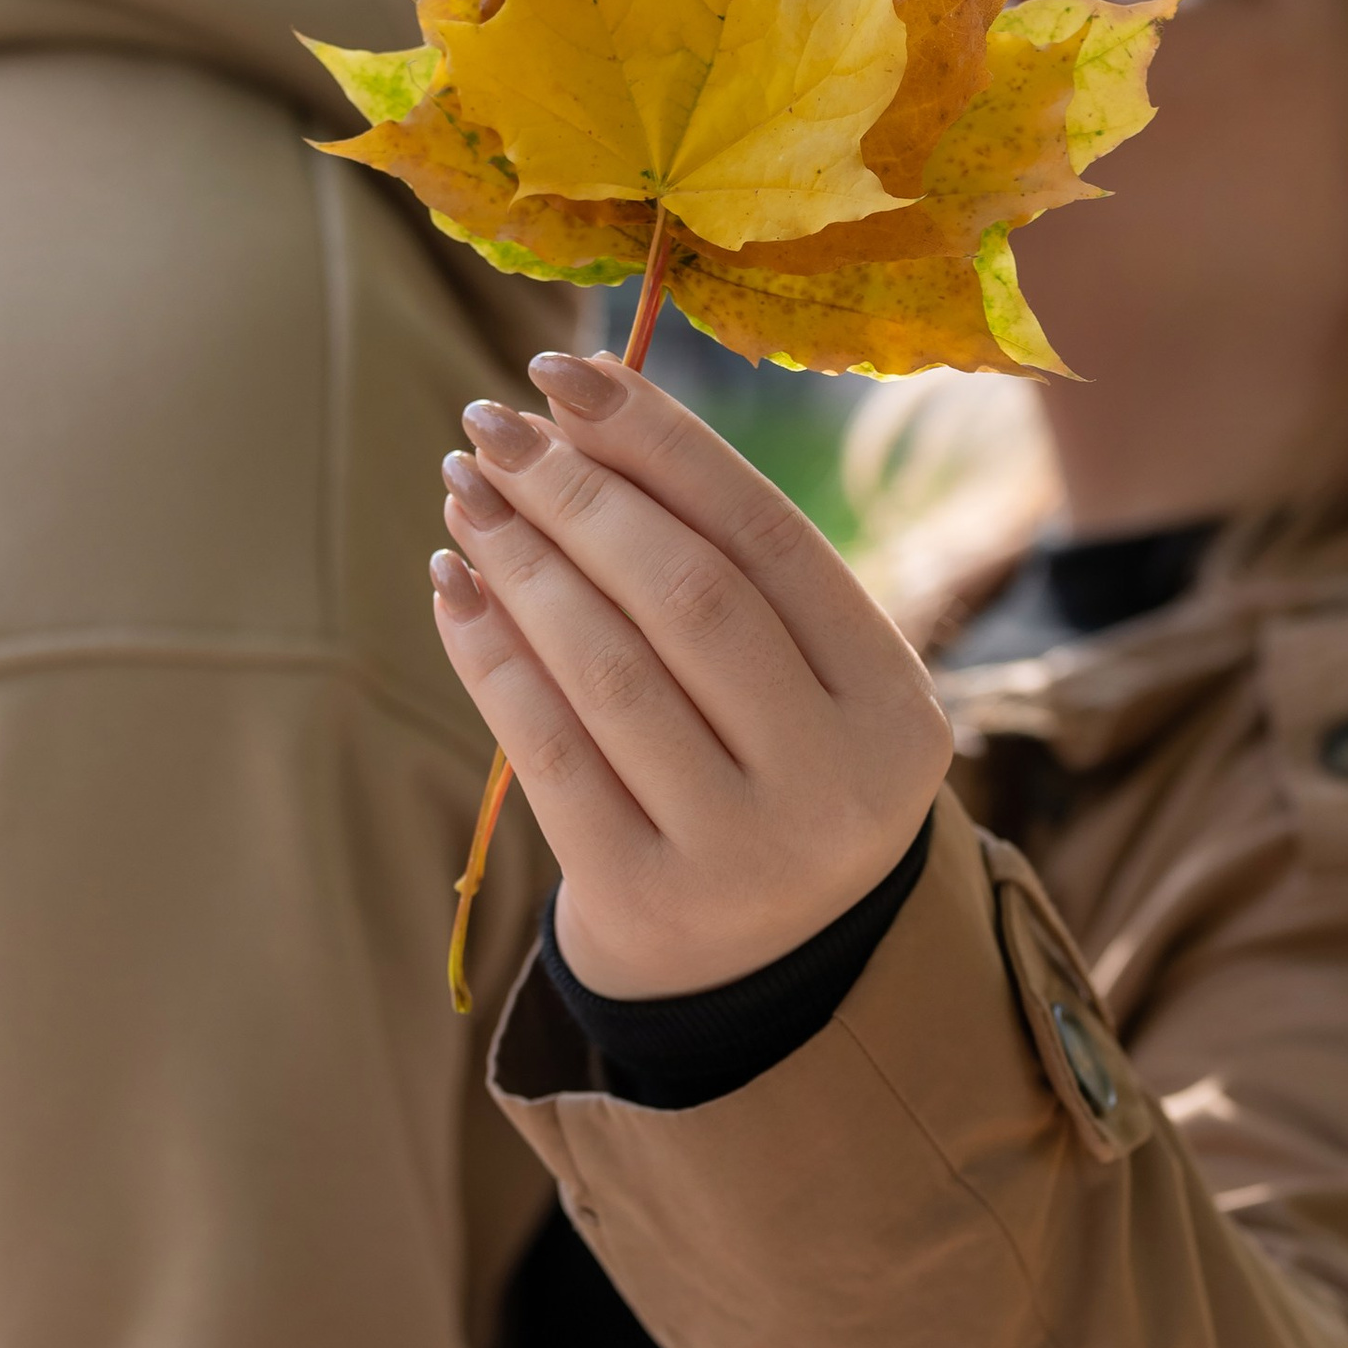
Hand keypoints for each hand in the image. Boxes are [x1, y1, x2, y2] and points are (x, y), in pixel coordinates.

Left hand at [431, 355, 953, 1000]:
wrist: (758, 973)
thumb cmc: (767, 775)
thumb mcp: (801, 687)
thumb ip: (730, 571)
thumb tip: (578, 411)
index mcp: (894, 708)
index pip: (769, 538)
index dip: (660, 443)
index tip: (564, 373)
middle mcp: (834, 786)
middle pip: (689, 597)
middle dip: (577, 495)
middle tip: (491, 429)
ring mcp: (742, 856)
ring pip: (610, 669)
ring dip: (522, 563)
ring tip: (465, 493)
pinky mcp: (646, 903)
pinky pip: (547, 750)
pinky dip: (491, 655)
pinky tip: (454, 586)